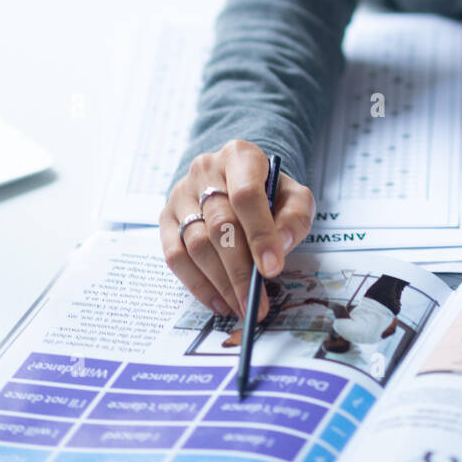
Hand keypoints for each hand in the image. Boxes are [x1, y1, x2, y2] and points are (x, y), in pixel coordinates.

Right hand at [159, 140, 315, 322]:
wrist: (237, 180)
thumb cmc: (269, 192)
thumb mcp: (294, 196)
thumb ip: (295, 217)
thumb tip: (281, 245)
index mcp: (240, 156)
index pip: (246, 195)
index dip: (259, 234)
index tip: (272, 269)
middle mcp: (205, 170)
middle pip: (220, 225)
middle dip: (240, 270)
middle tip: (256, 302)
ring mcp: (181, 193)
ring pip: (196, 244)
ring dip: (220, 282)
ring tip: (241, 306)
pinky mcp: (166, 217)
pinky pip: (175, 256)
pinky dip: (198, 284)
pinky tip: (219, 301)